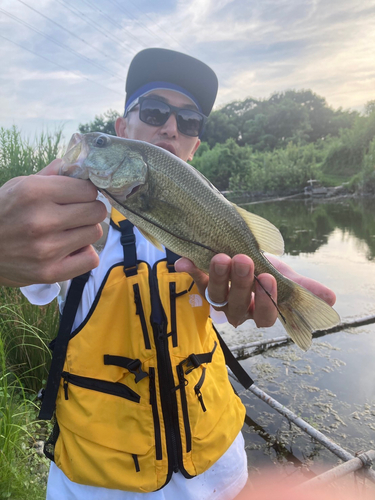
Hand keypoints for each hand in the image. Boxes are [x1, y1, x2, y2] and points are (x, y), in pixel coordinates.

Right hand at [0, 159, 106, 285]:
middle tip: (77, 214)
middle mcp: (42, 220)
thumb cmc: (1, 213)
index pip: (88, 189)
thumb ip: (50, 176)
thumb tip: (77, 165)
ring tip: (69, 232)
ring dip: (86, 231)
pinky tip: (71, 250)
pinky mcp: (49, 272)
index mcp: (34, 193)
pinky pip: (91, 259)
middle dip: (89, 210)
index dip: (86, 192)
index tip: (79, 197)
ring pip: (95, 232)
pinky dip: (84, 254)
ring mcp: (46, 249)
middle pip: (96, 211)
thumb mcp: (17, 186)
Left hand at [175, 253, 335, 327]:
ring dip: (218, 276)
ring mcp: (218, 297)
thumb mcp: (285, 276)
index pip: (264, 316)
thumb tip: (331, 299)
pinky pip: (195, 280)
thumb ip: (302, 288)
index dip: (266, 301)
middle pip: (237, 304)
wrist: (243, 254)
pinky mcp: (202, 283)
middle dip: (241, 283)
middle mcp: (237, 309)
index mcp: (259, 311)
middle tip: (243, 260)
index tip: (269, 279)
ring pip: (216, 294)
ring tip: (221, 257)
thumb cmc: (267, 270)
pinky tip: (184, 261)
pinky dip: (190, 270)